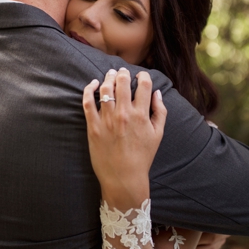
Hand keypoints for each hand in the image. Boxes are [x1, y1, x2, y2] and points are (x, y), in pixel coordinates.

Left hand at [82, 68, 166, 207]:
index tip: (140, 76)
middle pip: (123, 83)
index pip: (144, 85)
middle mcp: (124, 114)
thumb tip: (157, 93)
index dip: (143, 76)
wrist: (124, 177)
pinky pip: (88, 102)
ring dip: (108, 78)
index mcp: (142, 115)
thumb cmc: (142, 157)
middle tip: (122, 71)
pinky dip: (90, 89)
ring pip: (106, 89)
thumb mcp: (158, 134)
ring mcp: (107, 120)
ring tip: (109, 75)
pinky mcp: (93, 126)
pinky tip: (93, 84)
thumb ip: (160, 111)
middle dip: (123, 73)